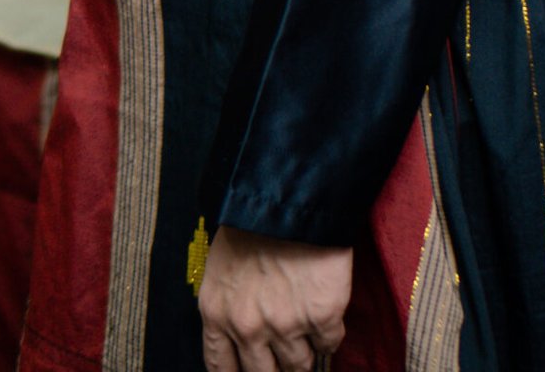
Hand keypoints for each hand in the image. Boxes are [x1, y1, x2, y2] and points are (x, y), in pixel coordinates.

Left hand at [199, 226, 351, 371]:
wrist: (292, 190)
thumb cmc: (255, 220)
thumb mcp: (222, 265)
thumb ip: (228, 305)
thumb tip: (240, 338)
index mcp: (216, 312)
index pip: (221, 368)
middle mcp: (247, 326)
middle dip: (275, 367)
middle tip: (284, 354)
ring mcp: (285, 325)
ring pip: (298, 366)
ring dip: (304, 351)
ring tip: (306, 328)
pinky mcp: (321, 318)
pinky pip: (328, 344)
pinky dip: (328, 334)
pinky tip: (324, 314)